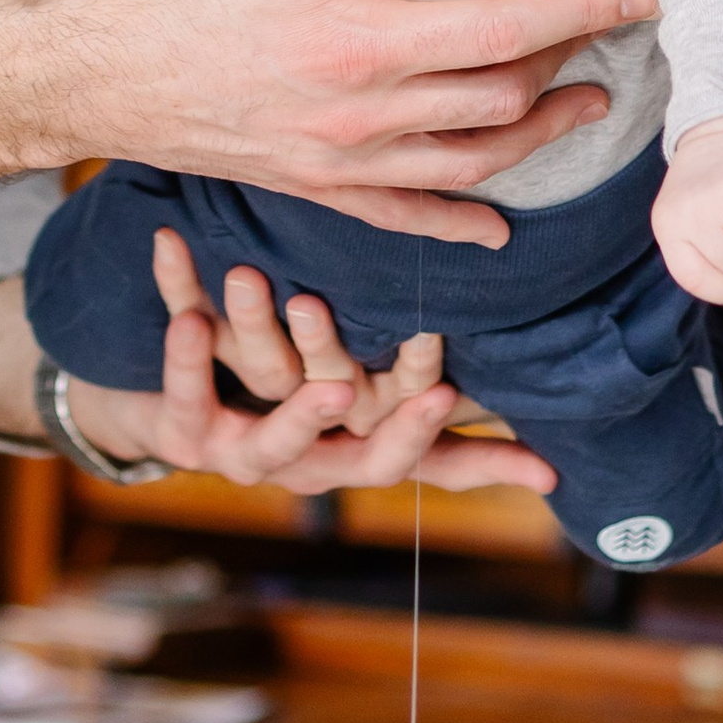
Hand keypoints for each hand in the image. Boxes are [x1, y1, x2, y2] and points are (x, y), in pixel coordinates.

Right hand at [38, 0, 654, 247]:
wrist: (86, 69)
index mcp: (356, 41)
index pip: (499, 30)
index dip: (574, 9)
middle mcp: (358, 116)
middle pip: (498, 102)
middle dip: (570, 65)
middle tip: (619, 34)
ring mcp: (334, 162)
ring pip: (465, 166)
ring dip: (535, 139)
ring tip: (585, 107)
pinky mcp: (306, 185)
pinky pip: (398, 217)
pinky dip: (456, 223)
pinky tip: (494, 229)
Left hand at [148, 228, 450, 440]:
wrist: (187, 433)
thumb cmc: (311, 427)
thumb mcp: (384, 438)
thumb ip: (458, 451)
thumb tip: (552, 477)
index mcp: (348, 455)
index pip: (390, 448)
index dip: (413, 428)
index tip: (442, 389)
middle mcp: (295, 455)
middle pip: (311, 415)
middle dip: (319, 372)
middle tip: (319, 327)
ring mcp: (233, 439)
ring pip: (243, 380)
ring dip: (246, 326)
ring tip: (246, 277)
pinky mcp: (180, 412)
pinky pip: (175, 350)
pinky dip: (174, 296)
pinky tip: (170, 245)